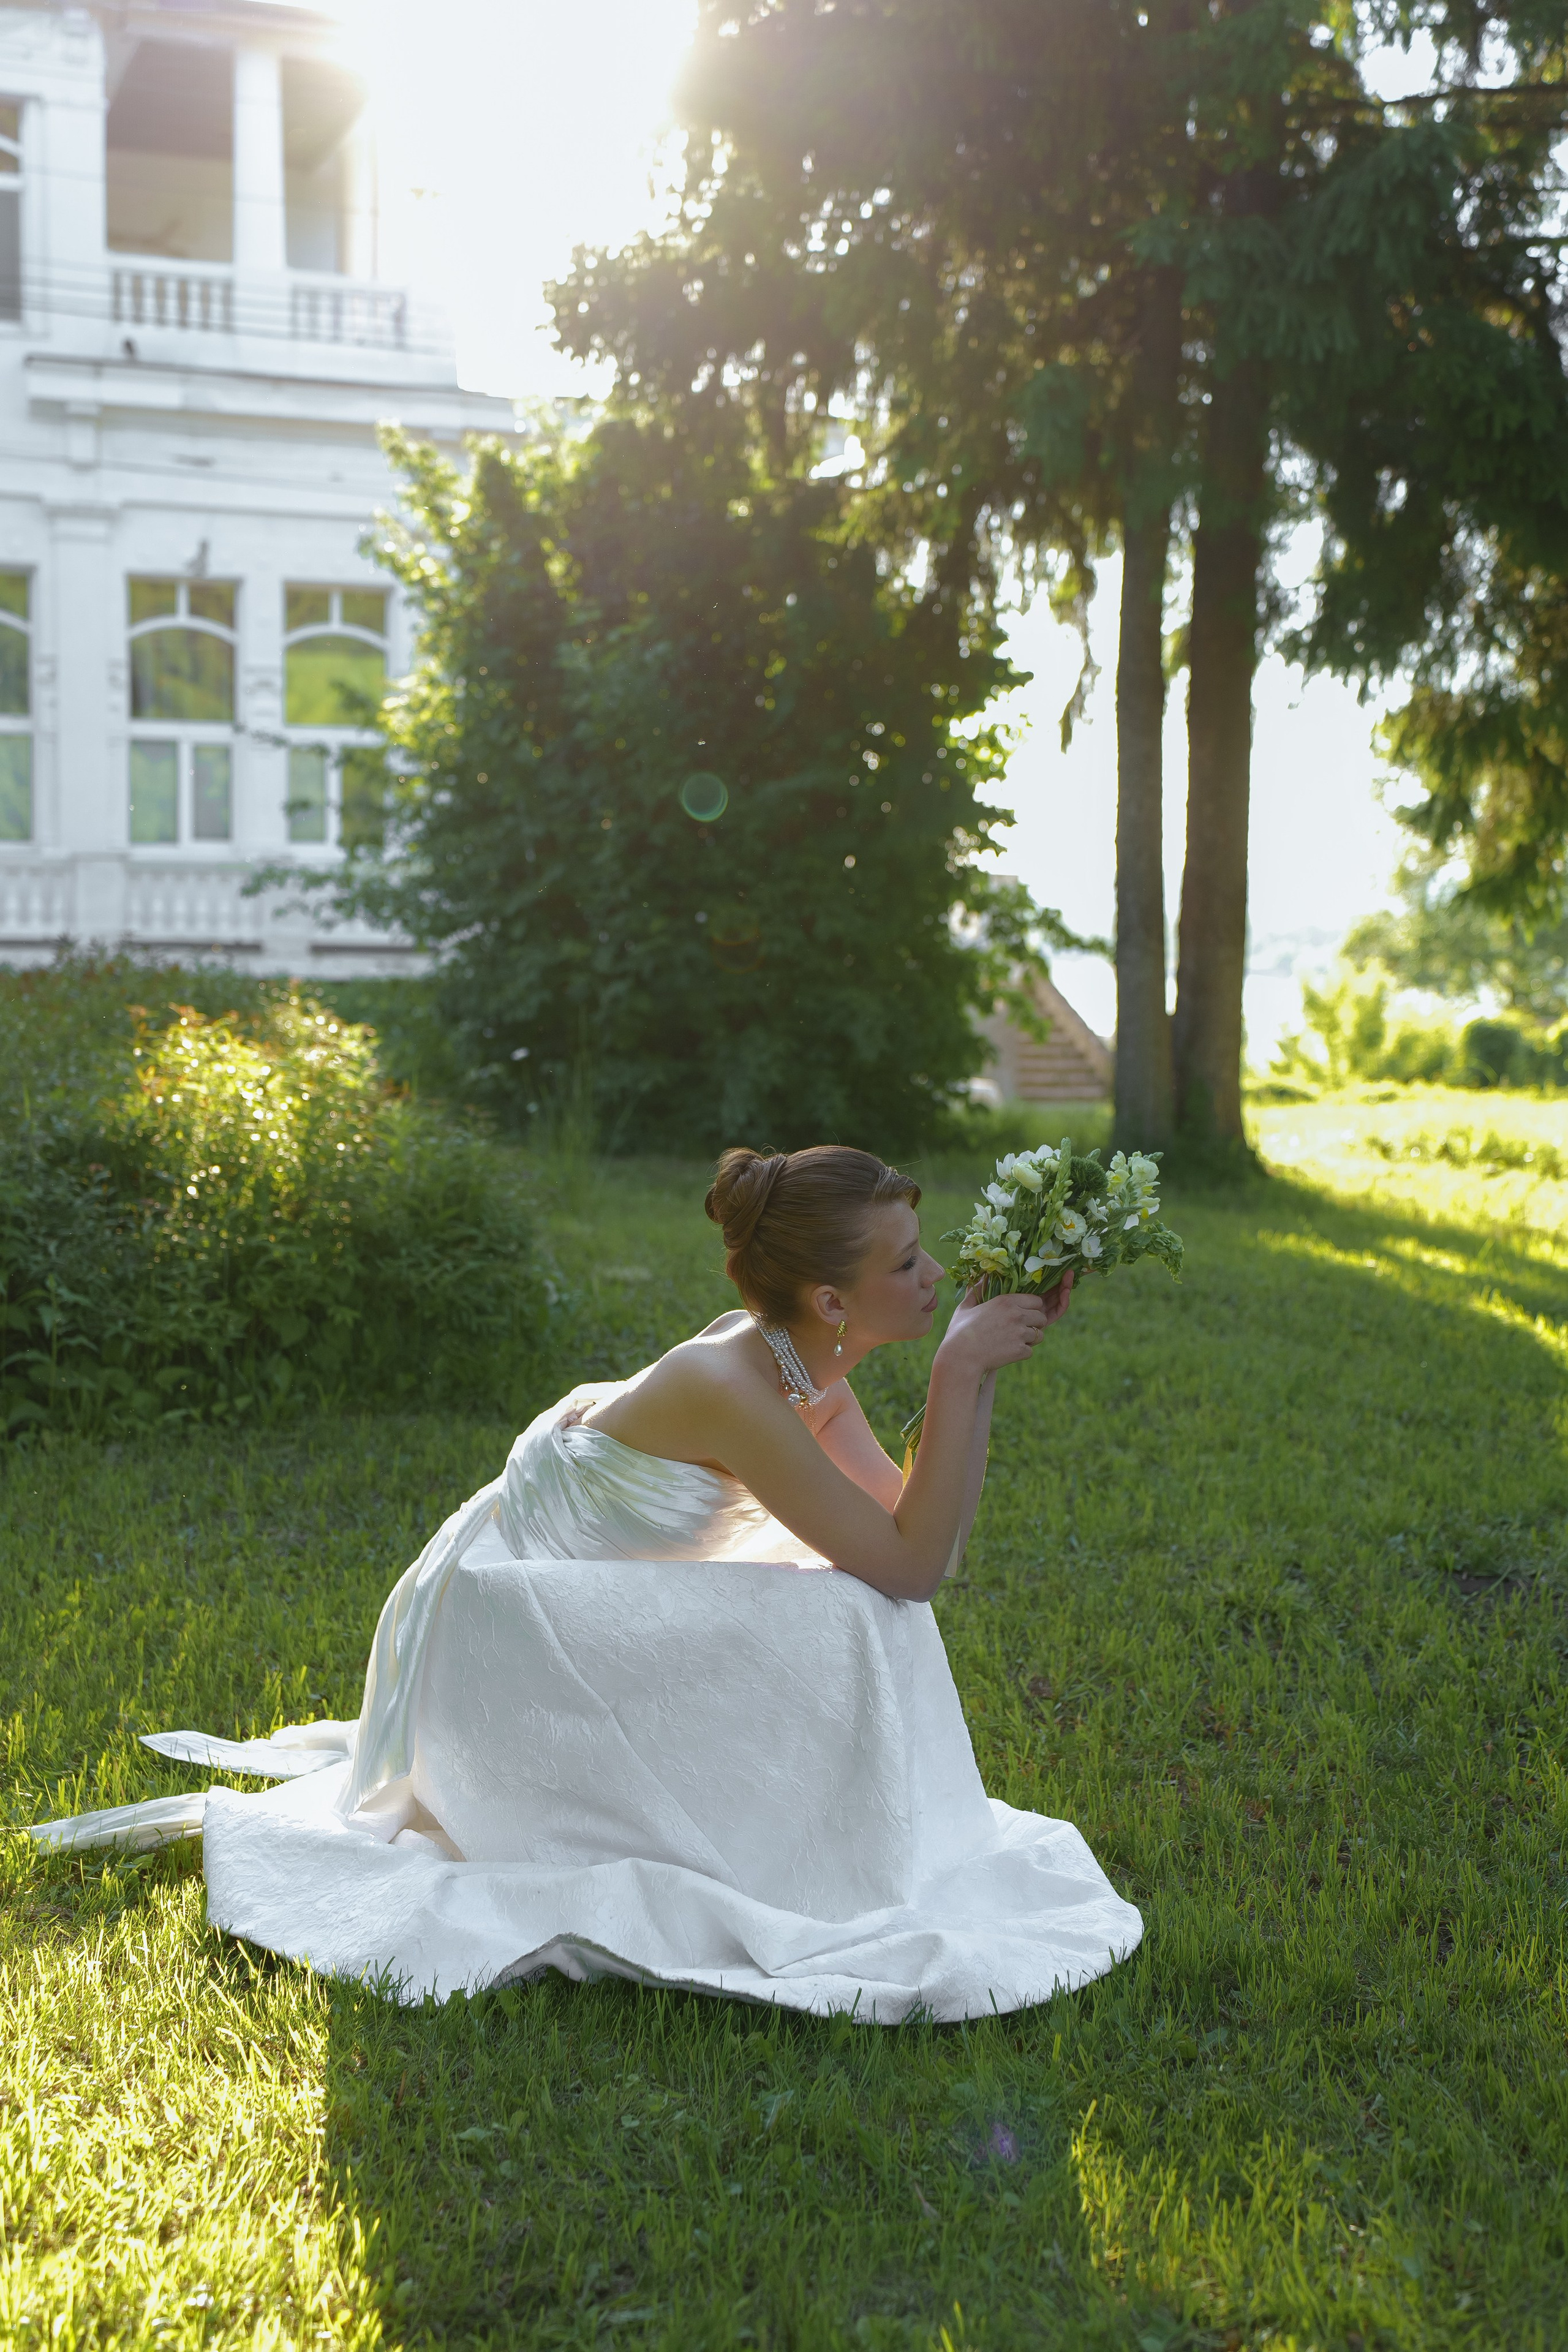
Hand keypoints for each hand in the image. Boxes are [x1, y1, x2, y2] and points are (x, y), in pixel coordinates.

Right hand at [938, 1271, 1072, 1378]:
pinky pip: (1030, 1351)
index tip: (1023, 1314)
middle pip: (1042, 1317)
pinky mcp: (1020, 1351)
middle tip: (1021, 1329)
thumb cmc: (960, 1331)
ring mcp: (1020, 1333)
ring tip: (1014, 1341)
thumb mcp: (966, 1307)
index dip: (1032, 1308)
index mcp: (1006, 1301)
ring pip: (1039, 1335)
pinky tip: (1008, 1352)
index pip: (1036, 1301)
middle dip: (1035, 1323)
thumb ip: (976, 1290)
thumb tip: (981, 1278)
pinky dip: (1021, 1353)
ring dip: (1030, 1339)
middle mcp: (1017, 1315)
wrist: (961, 1357)